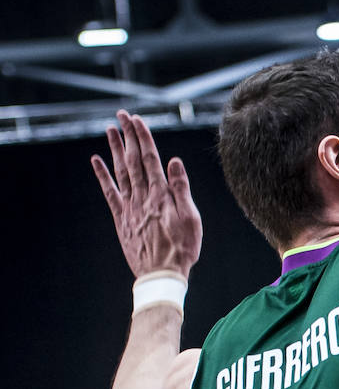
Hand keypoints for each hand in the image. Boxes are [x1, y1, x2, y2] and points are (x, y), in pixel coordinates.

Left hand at [92, 110, 201, 279]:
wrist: (161, 273)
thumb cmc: (183, 248)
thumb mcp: (191, 218)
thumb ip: (181, 189)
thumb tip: (173, 161)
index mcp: (162, 195)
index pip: (150, 159)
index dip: (143, 138)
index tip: (137, 120)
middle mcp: (143, 197)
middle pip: (134, 160)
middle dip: (128, 136)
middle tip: (122, 115)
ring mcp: (130, 207)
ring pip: (121, 172)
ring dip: (116, 149)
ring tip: (111, 130)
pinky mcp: (122, 218)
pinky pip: (109, 192)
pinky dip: (102, 175)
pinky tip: (97, 160)